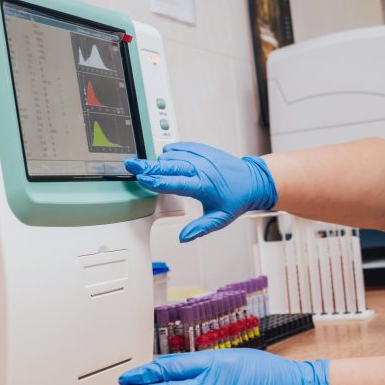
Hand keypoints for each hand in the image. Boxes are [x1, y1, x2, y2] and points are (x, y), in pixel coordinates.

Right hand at [125, 142, 276, 241]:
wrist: (253, 180)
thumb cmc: (236, 199)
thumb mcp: (220, 219)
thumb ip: (200, 228)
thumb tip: (183, 238)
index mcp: (203, 186)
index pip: (175, 182)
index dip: (156, 181)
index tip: (142, 179)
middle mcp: (201, 168)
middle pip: (169, 165)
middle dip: (148, 165)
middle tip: (131, 164)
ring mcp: (202, 157)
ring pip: (174, 155)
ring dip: (159, 160)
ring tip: (145, 164)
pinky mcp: (203, 150)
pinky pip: (182, 147)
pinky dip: (171, 151)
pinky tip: (163, 156)